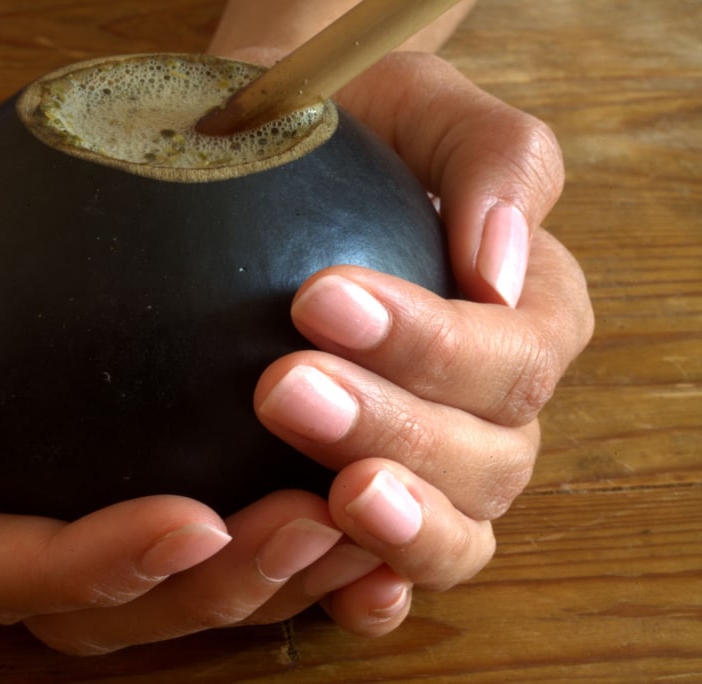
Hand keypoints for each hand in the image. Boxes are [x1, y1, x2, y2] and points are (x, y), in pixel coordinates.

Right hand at [0, 77, 355, 652]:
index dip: (93, 566)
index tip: (194, 519)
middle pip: (99, 603)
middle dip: (205, 590)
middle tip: (307, 528)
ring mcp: (59, 497)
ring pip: (165, 585)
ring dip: (263, 575)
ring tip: (355, 522)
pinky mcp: (116, 463)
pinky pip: (204, 516)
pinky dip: (278, 523)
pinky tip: (361, 484)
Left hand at [236, 51, 593, 636]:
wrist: (291, 158)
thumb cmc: (368, 132)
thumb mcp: (431, 110)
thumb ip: (496, 164)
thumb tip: (502, 266)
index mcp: (530, 316)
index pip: (508, 353)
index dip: (428, 342)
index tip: (321, 298)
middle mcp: (498, 409)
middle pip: (484, 454)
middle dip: (388, 426)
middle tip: (285, 387)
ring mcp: (441, 470)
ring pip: (456, 532)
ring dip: (396, 521)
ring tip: (331, 494)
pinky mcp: (376, 508)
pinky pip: (397, 575)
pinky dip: (378, 591)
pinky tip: (342, 587)